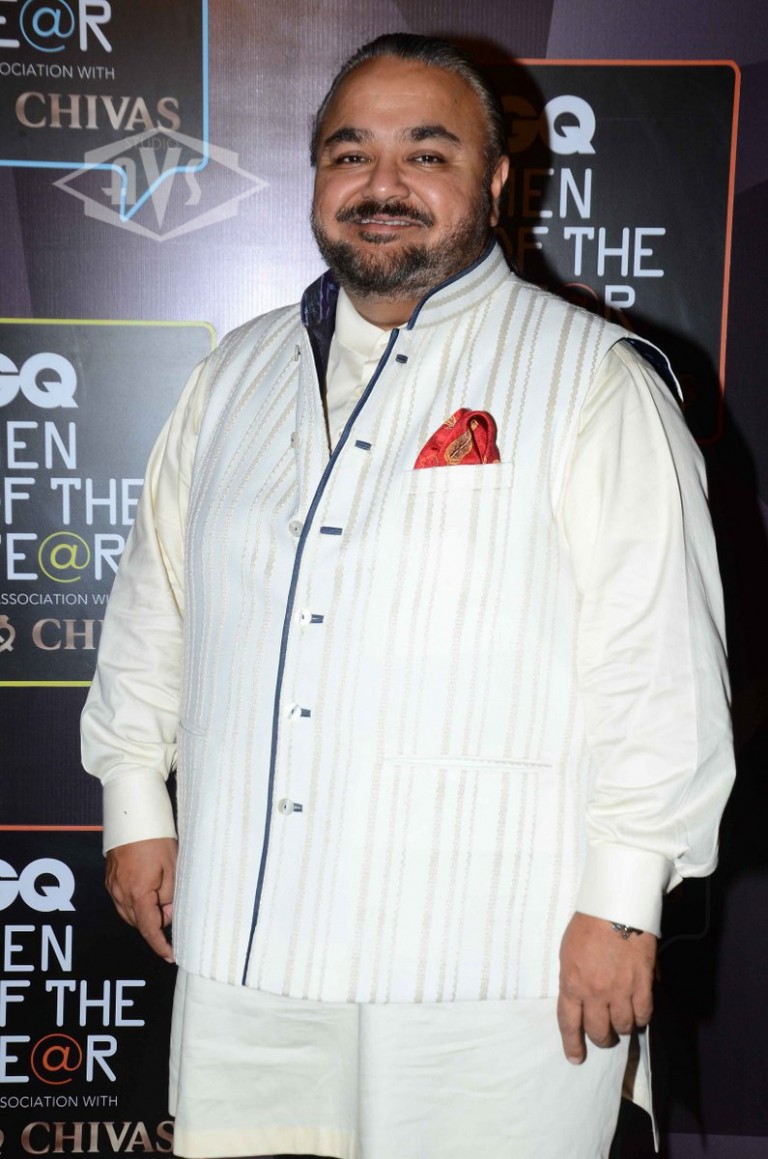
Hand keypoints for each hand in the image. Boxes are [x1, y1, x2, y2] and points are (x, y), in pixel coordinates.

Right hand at [105, 837, 177, 962]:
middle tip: (172, 906)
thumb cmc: (156, 839)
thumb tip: (168, 912)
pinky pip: (122, 900)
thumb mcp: (172, 867)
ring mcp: (112, 886)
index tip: (170, 955)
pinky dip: (135, 903)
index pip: (149, 929)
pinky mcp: (109, 878)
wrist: (133, 817)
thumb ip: (170, 895)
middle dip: (155, 922)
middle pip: (138, 923)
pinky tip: (148, 888)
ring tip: (161, 895)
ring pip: (129, 913)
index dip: (160, 945)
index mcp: (138, 894)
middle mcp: (121, 894)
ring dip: (144, 913)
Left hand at [557, 911, 656, 1064]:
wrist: (616, 907)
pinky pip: (644, 1014)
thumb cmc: (587, 925)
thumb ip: (573, 979)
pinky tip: (639, 1013)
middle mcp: (594, 992)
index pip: (569, 1023)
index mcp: (571, 983)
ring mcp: (620, 990)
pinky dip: (641, 1018)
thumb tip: (581, 998)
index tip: (575, 1058)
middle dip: (601, 1038)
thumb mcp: (568, 953)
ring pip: (623, 1026)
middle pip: (599, 1031)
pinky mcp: (642, 984)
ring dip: (623, 1028)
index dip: (572, 1044)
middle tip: (605, 1035)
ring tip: (623, 1021)